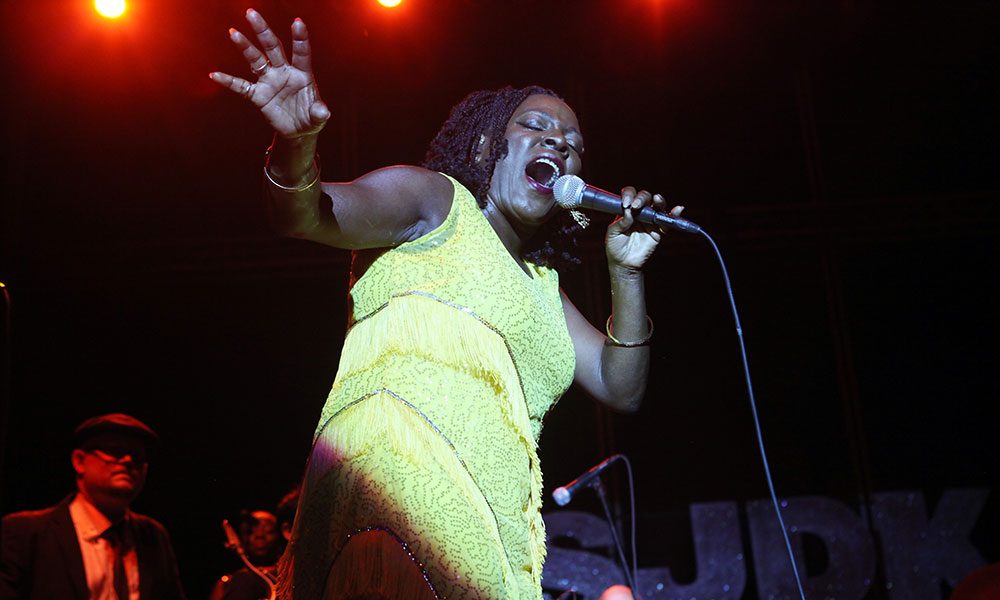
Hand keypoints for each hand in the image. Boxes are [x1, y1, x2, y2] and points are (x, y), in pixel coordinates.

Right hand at [210, 9, 329, 137]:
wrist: (298, 130)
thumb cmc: (311, 118)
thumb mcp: (318, 117)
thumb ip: (319, 112)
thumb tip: (323, 112)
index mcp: (302, 74)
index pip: (301, 53)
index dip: (299, 38)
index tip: (297, 22)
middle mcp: (284, 72)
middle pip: (273, 47)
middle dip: (263, 31)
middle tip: (251, 13)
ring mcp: (269, 81)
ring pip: (256, 60)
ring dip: (245, 47)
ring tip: (234, 32)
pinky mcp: (258, 95)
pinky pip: (241, 86)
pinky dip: (228, 81)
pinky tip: (215, 75)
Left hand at [605, 187, 683, 270]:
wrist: (623, 264)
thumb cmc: (615, 247)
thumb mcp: (613, 233)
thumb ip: (620, 222)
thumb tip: (629, 210)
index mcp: (627, 210)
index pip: (630, 195)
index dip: (629, 195)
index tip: (625, 204)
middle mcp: (639, 213)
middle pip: (645, 198)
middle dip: (641, 198)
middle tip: (636, 206)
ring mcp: (650, 221)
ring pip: (657, 206)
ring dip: (659, 201)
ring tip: (658, 199)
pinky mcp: (658, 231)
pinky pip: (667, 222)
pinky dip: (674, 215)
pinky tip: (677, 209)